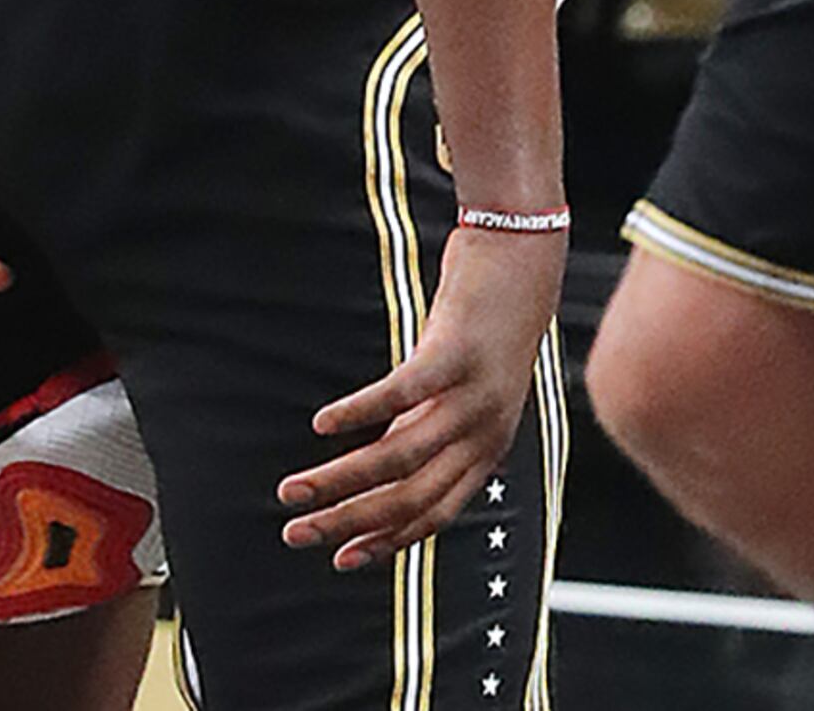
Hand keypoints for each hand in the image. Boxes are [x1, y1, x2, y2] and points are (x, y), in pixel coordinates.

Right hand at [282, 220, 561, 569]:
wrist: (524, 255)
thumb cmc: (482, 331)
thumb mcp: (458, 395)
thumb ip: (424, 435)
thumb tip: (370, 480)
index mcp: (488, 448)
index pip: (435, 515)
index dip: (385, 542)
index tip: (338, 559)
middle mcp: (486, 429)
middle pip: (409, 497)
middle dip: (346, 522)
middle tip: (293, 533)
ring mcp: (475, 393)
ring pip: (396, 456)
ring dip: (337, 479)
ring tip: (290, 490)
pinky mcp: (457, 351)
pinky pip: (399, 393)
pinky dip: (356, 412)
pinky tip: (320, 423)